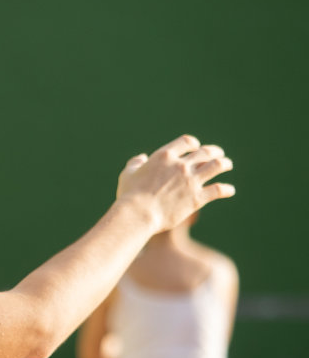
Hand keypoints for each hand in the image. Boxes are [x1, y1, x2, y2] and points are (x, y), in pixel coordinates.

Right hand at [116, 135, 234, 232]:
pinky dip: (227, 189)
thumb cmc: (129, 196)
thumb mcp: (127, 175)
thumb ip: (135, 164)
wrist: (137, 215)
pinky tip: (230, 191)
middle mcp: (181, 165)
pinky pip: (218, 189)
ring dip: (225, 164)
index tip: (196, 147)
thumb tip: (141, 158)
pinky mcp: (197, 198)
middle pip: (206, 152)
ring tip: (227, 165)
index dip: (193, 144)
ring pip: (217, 166)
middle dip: (214, 151)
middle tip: (218, 154)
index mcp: (164, 157)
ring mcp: (191, 181)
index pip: (186, 142)